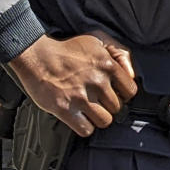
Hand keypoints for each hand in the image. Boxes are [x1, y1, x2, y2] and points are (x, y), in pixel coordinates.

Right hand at [6, 31, 137, 136]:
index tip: (114, 92)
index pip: (130, 91)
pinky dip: (84, 127)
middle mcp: (97, 82)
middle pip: (117, 107)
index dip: (123, 93)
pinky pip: (86, 130)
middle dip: (108, 104)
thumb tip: (132, 75)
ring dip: (98, 117)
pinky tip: (79, 117)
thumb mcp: (99, 39)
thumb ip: (121, 54)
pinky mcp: (64, 109)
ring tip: (89, 109)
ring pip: (104, 121)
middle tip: (97, 99)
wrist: (37, 56)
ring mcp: (81, 97)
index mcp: (108, 65)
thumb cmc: (68, 49)